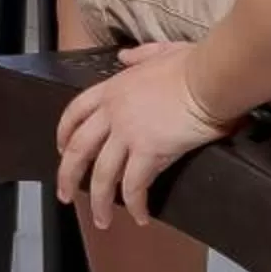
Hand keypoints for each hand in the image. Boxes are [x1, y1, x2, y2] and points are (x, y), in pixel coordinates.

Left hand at [54, 42, 233, 230]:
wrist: (210, 78)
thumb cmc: (192, 64)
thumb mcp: (158, 51)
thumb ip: (137, 56)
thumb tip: (124, 57)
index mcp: (113, 88)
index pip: (75, 111)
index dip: (64, 133)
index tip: (60, 149)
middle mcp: (113, 113)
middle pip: (79, 149)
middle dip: (67, 175)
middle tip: (64, 194)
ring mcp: (128, 133)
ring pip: (102, 175)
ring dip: (99, 201)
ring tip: (102, 220)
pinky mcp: (149, 152)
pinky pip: (134, 186)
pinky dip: (135, 205)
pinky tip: (141, 217)